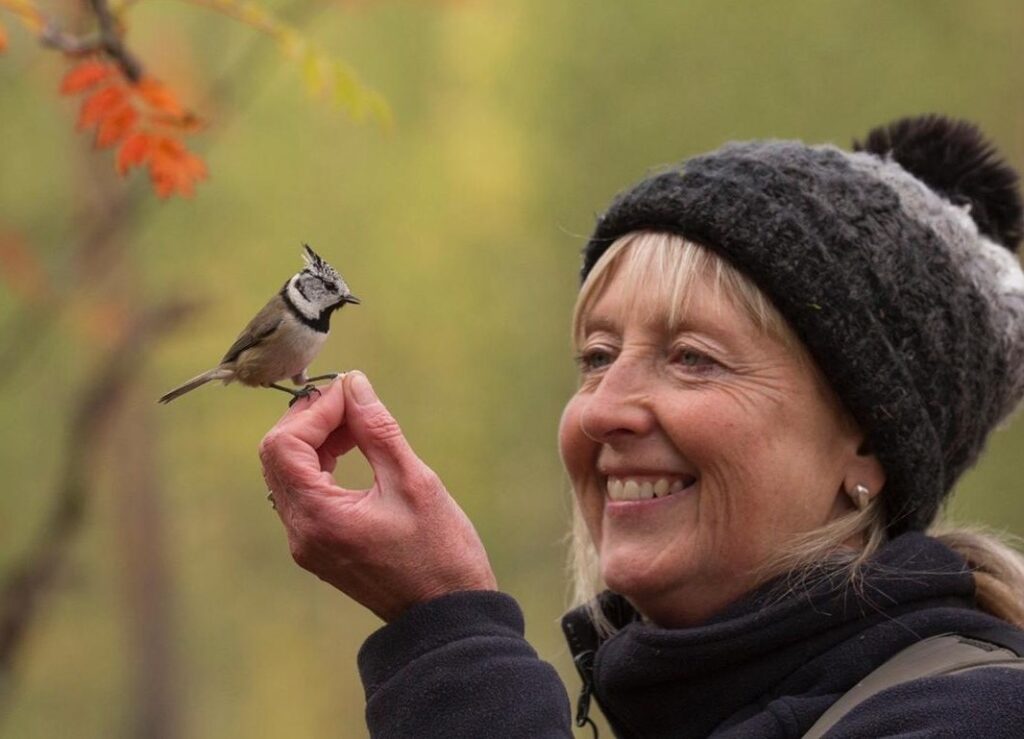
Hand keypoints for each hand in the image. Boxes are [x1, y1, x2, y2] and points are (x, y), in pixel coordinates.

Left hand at [259, 371, 497, 621]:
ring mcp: (307, 542)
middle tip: (353, 402)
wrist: (447, 617)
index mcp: (319, 518)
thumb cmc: (440, 553)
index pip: (285, 445)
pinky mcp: (320, 546)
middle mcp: (301, 532)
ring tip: (360, 423)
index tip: (352, 393)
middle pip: (277, 456)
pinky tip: (355, 449)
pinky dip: (321, 462)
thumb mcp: (414, 482)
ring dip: (316, 439)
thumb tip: (354, 384)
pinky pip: (303, 492)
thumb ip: (377, 430)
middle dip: (311, 420)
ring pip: (287, 472)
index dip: (314, 410)